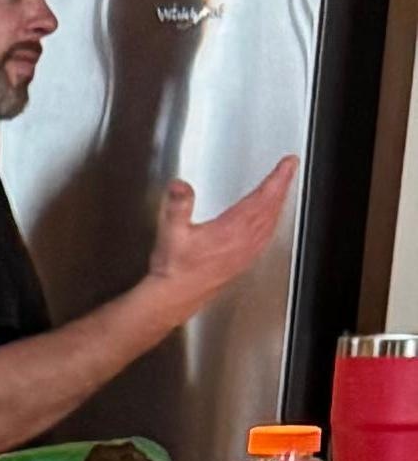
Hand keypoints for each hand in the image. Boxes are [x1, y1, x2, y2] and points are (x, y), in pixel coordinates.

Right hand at [152, 152, 296, 314]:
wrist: (175, 296)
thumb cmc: (174, 269)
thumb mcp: (171, 232)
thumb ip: (178, 206)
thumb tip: (181, 185)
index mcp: (231, 230)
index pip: (262, 198)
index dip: (277, 179)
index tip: (288, 164)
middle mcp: (244, 242)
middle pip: (272, 208)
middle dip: (282, 186)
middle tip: (289, 170)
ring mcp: (246, 253)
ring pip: (271, 222)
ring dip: (279, 203)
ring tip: (282, 189)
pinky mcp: (244, 261)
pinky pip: (266, 236)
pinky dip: (272, 222)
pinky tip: (270, 221)